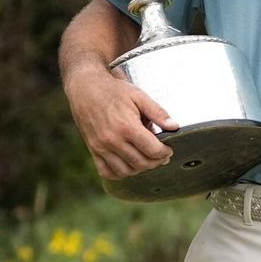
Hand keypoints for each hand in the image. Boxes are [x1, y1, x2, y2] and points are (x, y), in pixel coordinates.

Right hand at [64, 66, 178, 179]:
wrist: (86, 88)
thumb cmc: (114, 91)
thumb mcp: (139, 96)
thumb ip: (158, 113)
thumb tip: (175, 127)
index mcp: (127, 126)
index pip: (152, 150)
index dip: (165, 152)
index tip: (169, 149)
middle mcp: (112, 140)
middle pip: (141, 163)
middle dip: (156, 162)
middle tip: (162, 156)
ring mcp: (101, 148)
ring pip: (126, 171)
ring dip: (140, 169)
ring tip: (148, 159)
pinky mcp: (92, 150)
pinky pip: (107, 172)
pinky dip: (120, 173)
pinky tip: (129, 164)